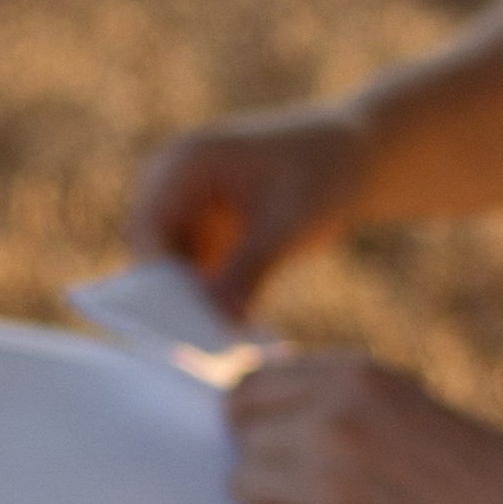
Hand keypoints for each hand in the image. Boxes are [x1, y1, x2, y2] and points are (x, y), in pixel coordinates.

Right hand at [127, 106, 375, 314]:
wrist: (353, 161)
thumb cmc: (321, 176)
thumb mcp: (287, 225)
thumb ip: (250, 271)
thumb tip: (221, 321)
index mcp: (184, 163)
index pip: (148, 229)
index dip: (158, 277)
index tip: (183, 324)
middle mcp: (174, 184)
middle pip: (154, 253)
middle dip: (174, 295)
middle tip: (205, 342)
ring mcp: (189, 209)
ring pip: (173, 270)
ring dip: (194, 302)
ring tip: (225, 338)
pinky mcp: (207, 233)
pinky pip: (197, 275)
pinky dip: (212, 298)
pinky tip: (236, 326)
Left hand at [228, 353, 502, 503]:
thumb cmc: (467, 469)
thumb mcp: (404, 397)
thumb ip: (332, 392)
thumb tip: (244, 396)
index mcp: (356, 376)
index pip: (247, 385)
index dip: (252, 416)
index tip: (269, 438)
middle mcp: (335, 420)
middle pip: (243, 439)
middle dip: (267, 463)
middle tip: (312, 488)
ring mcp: (327, 481)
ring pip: (240, 486)